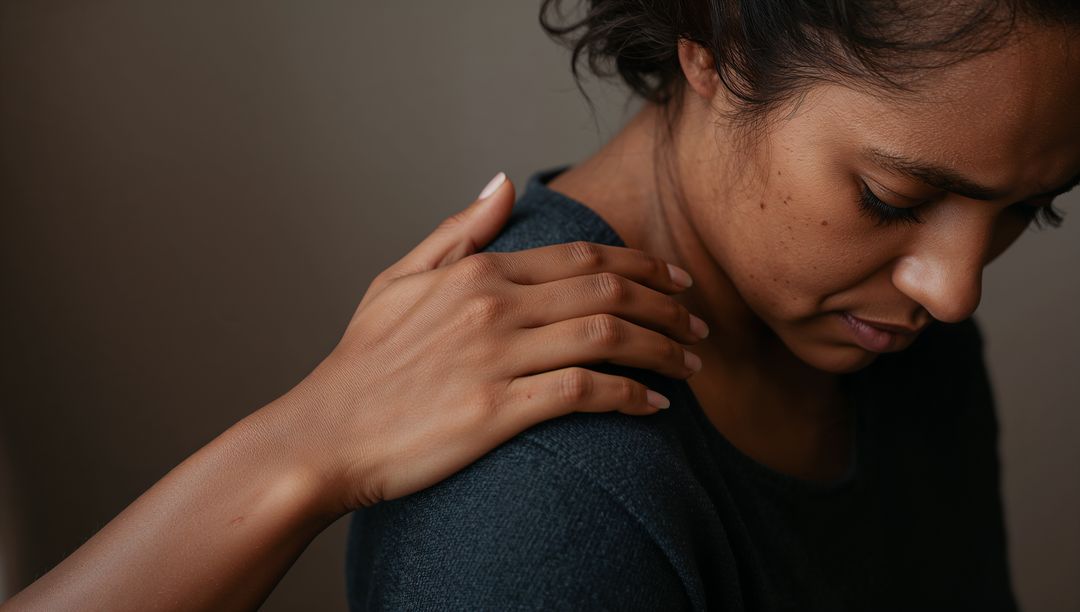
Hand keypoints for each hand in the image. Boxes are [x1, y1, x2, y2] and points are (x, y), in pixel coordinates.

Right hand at [273, 173, 707, 510]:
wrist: (323, 436)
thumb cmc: (361, 363)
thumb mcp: (398, 280)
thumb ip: (458, 232)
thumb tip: (503, 183)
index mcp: (477, 273)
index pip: (583, 256)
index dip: (643, 265)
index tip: (678, 281)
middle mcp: (493, 306)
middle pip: (608, 290)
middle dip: (668, 304)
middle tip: (701, 324)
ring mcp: (496, 356)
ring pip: (608, 335)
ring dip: (663, 347)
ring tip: (693, 363)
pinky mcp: (497, 410)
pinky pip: (585, 392)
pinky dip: (631, 396)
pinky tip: (655, 406)